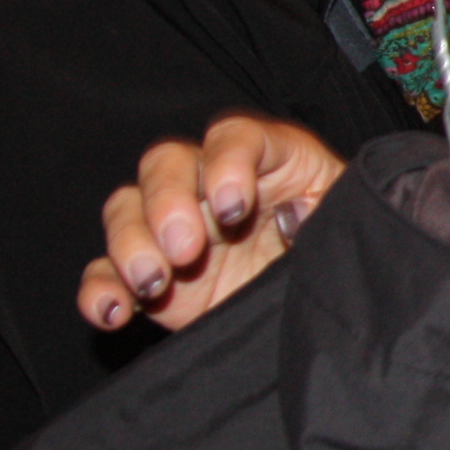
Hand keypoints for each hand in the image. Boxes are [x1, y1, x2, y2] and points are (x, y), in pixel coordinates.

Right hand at [78, 115, 348, 333]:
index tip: (234, 205)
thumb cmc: (342, 251)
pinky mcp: (153, 278)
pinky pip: (106, 272)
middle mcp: (213, 186)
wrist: (326, 314)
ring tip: (153, 281)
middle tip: (186, 247)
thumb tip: (298, 213)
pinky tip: (112, 310)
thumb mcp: (348, 227)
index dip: (227, 161)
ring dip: (129, 241)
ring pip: (127, 207)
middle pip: (166, 162)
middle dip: (168, 201)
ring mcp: (177, 230)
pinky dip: (100, 288)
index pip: (235, 135)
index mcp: (270, 162)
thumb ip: (327, 215)